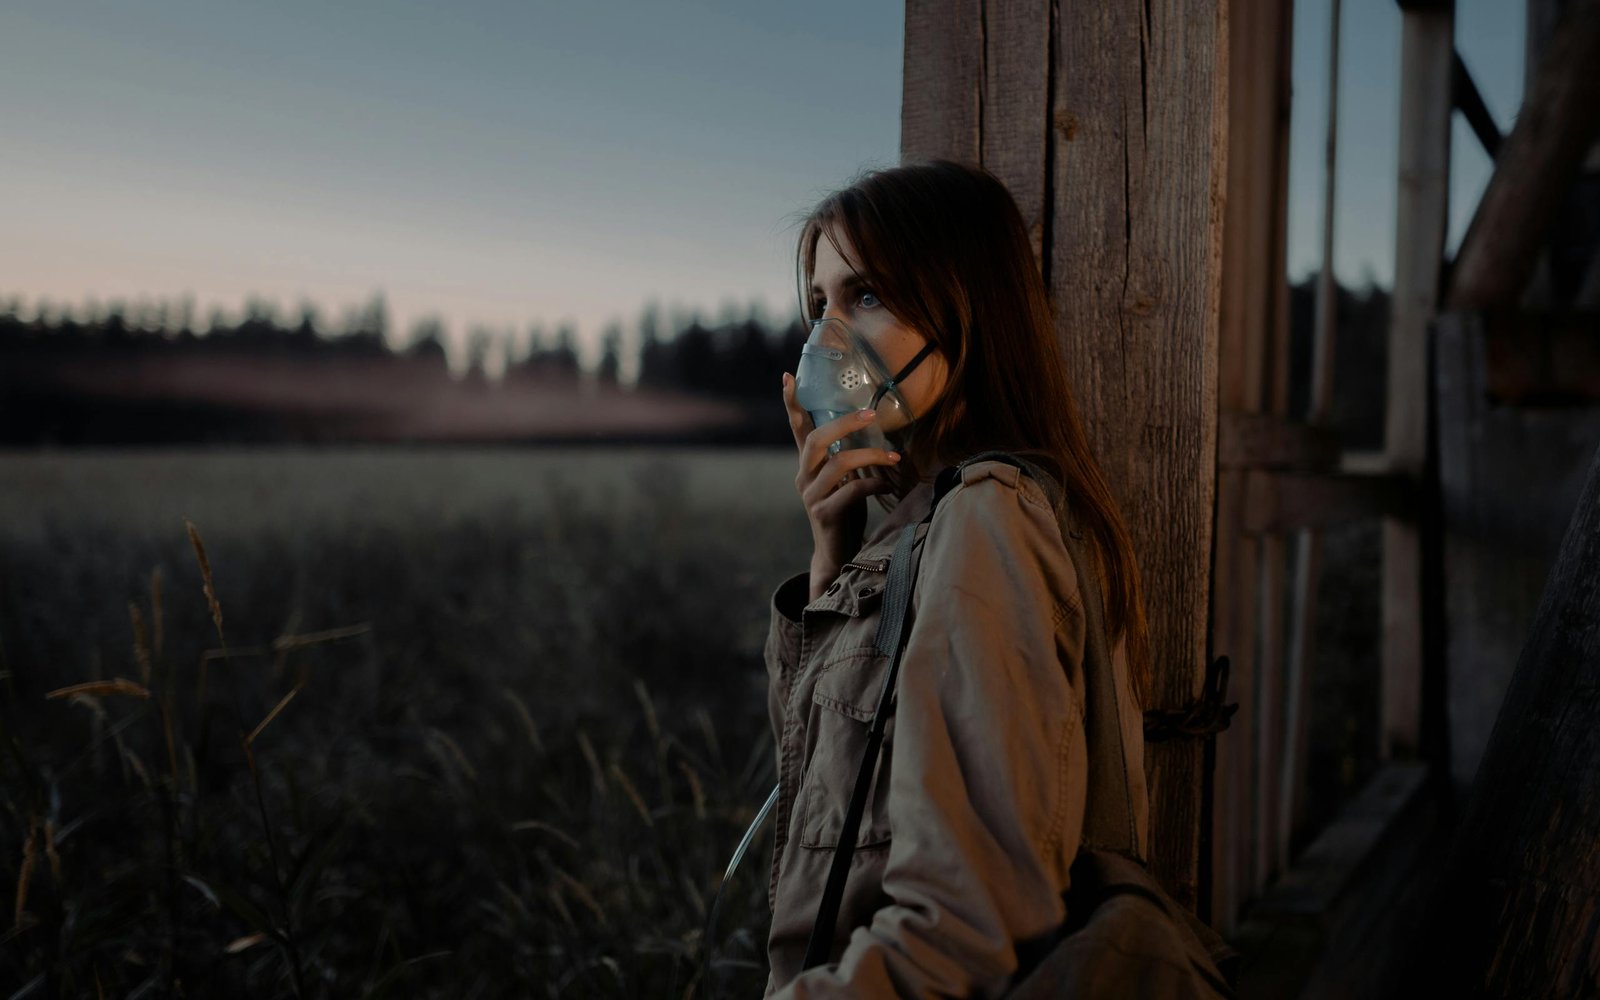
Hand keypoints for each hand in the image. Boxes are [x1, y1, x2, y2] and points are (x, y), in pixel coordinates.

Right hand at [782, 371, 902, 599]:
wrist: (837, 553)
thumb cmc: (845, 509)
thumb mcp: (843, 479)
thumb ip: (845, 455)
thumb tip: (871, 423)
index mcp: (808, 464)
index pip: (797, 428)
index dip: (791, 402)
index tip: (788, 376)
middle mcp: (804, 476)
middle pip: (817, 439)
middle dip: (845, 423)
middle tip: (871, 414)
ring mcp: (812, 496)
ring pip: (838, 463)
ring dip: (870, 455)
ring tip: (894, 456)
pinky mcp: (825, 514)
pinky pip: (851, 491)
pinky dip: (874, 484)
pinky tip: (887, 485)